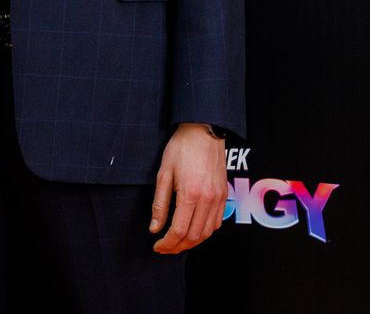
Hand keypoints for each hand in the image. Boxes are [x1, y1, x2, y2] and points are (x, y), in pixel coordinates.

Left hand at [149, 122, 227, 253]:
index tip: (157, 246)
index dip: (167, 243)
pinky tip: (194, 230)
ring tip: (177, 242)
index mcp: (190, 194)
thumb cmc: (181, 148)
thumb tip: (155, 227)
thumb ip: (160, 203)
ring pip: (207, 233)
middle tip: (165, 248)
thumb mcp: (164, 173)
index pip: (179, 230)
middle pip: (194, 236)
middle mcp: (207, 200)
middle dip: (178, 247)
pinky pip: (216, 223)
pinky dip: (205, 232)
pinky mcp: (224, 195)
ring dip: (192, 242)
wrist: (203, 131)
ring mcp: (218, 198)